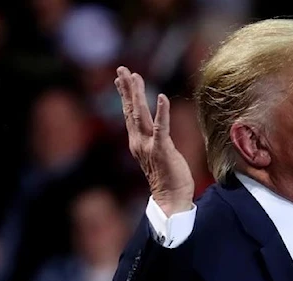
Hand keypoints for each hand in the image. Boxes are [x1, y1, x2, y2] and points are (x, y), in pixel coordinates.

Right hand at [115, 66, 193, 214]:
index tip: (121, 78)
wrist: (170, 199)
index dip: (125, 95)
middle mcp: (139, 142)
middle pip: (130, 110)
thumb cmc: (168, 178)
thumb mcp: (157, 155)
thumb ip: (153, 140)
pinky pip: (161, 127)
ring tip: (134, 76)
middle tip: (122, 69)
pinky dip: (161, 112)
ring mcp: (149, 146)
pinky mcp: (162, 150)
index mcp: (137, 142)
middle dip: (126, 88)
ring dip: (137, 94)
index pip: (129, 114)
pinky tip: (161, 97)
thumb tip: (155, 129)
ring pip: (140, 115)